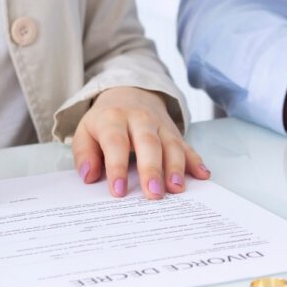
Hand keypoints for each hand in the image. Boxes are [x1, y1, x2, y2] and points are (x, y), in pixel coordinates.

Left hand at [71, 87, 210, 199]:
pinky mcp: (174, 132)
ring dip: (176, 167)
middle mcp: (140, 119)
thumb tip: (88, 176)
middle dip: (152, 169)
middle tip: (153, 194)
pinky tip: (202, 174)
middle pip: (148, 143)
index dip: (117, 166)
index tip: (118, 190)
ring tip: (177, 188)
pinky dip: (196, 160)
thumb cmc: (105, 120)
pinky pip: (187, 145)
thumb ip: (84, 153)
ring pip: (171, 144)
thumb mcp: (85, 131)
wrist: (129, 92)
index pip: (116, 142)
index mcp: (114, 119)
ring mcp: (161, 125)